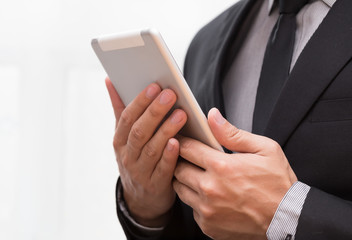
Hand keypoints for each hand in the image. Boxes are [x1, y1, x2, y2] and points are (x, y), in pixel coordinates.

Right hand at [106, 78, 186, 226]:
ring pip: (152, 148)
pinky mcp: (155, 184)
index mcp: (119, 140)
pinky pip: (162, 169)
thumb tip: (109, 80)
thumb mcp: (124, 136)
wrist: (141, 197)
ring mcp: (140, 171)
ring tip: (181, 114)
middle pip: (139, 131)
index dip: (140, 102)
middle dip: (154, 112)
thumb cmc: (135, 157)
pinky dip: (169, 156)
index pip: (127, 118)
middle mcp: (127, 155)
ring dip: (165, 130)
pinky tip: (177, 143)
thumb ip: (120, 109)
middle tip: (171, 95)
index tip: (154, 86)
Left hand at [173, 108, 296, 239]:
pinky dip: (196, 201)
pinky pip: (191, 209)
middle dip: (181, 161)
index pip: (186, 148)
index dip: (181, 141)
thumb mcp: (264, 149)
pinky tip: (210, 196)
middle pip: (178, 169)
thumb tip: (212, 117)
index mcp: (221, 167)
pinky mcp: (208, 226)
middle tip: (191, 158)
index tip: (180, 139)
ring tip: (200, 176)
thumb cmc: (278, 183)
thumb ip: (233, 133)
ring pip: (180, 190)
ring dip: (186, 181)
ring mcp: (207, 210)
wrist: (287, 219)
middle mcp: (210, 189)